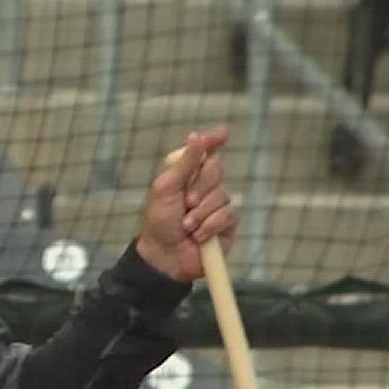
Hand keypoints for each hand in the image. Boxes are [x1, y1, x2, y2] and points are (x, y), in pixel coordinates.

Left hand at [135, 125, 237, 282]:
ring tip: (186, 227)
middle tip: (185, 203)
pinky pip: (228, 215)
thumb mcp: (165, 189)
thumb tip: (196, 136)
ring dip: (201, 213)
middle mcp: (205, 186)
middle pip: (216, 169)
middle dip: (200, 187)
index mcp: (187, 174)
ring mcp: (217, 204)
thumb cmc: (160, 221)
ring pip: (222, 195)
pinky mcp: (227, 224)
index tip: (222, 133)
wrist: (165, 255)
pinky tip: (198, 237)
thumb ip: (183, 164)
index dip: (213, 141)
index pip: (204, 152)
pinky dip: (210, 226)